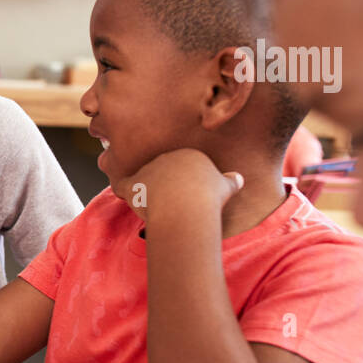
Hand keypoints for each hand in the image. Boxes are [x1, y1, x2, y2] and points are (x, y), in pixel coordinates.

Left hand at [112, 148, 243, 224]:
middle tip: (170, 204)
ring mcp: (148, 169)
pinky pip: (123, 185)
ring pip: (142, 179)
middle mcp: (165, 157)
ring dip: (144, 191)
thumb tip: (238, 179)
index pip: (181, 167)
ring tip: (154, 207)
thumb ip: (230, 181)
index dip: (182, 182)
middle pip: (161, 171)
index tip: (186, 197)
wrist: (187, 206)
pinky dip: (124, 192)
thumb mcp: (225, 188)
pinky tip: (126, 198)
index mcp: (188, 155)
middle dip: (163, 185)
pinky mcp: (134, 183)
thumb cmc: (208, 198)